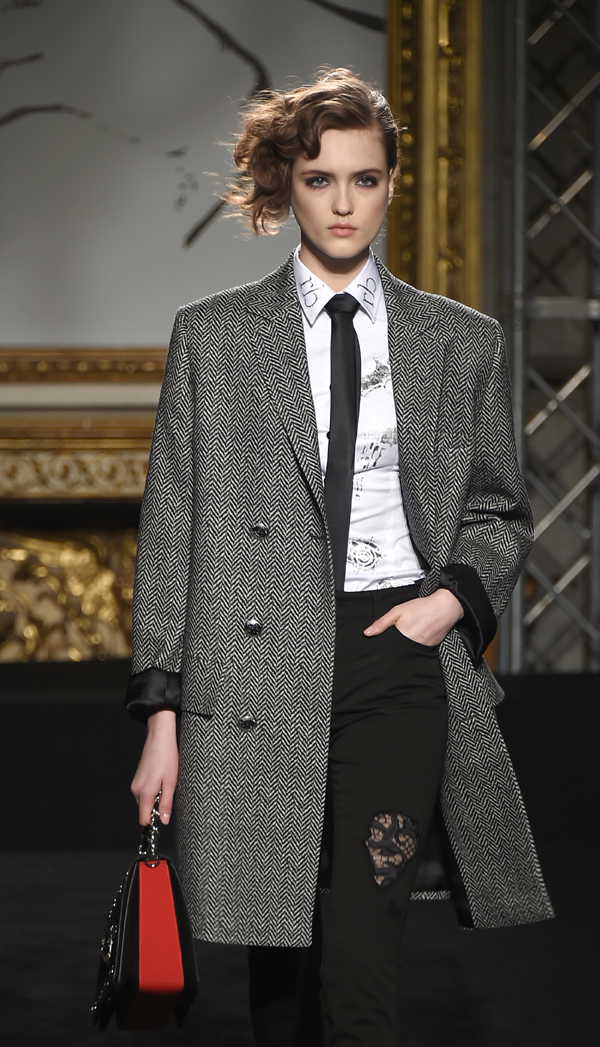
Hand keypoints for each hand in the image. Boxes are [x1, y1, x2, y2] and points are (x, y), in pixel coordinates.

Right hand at [131, 709, 178, 825]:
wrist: (159, 738)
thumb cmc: (167, 757)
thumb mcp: (171, 782)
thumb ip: (166, 803)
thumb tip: (164, 821)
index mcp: (144, 793)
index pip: (143, 819)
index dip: (153, 822)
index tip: (163, 818)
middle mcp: (136, 790)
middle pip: (144, 811)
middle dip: (156, 809)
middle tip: (169, 794)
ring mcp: (135, 784)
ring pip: (144, 802)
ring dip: (155, 799)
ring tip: (166, 784)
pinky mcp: (137, 779)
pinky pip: (144, 793)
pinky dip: (153, 792)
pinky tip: (161, 779)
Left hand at [363, 589, 463, 645]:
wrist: (445, 607)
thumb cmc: (422, 607)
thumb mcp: (397, 611)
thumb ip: (381, 623)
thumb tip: (367, 633)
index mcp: (402, 637)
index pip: (387, 648)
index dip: (383, 645)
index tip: (384, 642)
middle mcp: (412, 646)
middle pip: (397, 650)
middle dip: (395, 645)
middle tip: (402, 632)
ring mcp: (422, 648)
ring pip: (408, 651)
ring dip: (406, 645)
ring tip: (411, 631)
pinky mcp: (430, 648)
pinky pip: (419, 649)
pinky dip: (416, 644)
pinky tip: (419, 634)